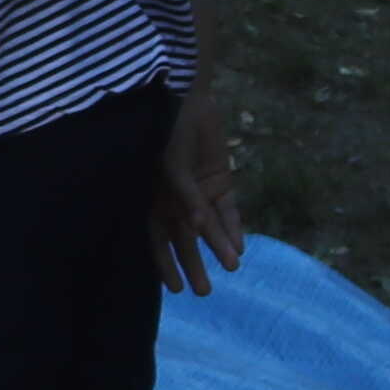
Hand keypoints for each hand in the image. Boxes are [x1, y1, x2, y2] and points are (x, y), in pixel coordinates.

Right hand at [152, 97, 243, 293]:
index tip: (175, 289)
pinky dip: (233, 226)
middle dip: (193, 264)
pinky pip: (227, 210)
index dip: (164, 263)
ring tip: (231, 268)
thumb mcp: (170, 165)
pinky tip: (239, 246)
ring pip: (209, 227)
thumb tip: (198, 227)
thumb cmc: (167, 131)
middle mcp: (174, 201)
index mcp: (150, 199)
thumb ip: (185, 197)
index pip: (156, 239)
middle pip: (184, 239)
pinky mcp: (219, 181)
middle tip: (203, 292)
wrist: (187, 97)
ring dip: (218, 246)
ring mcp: (198, 192)